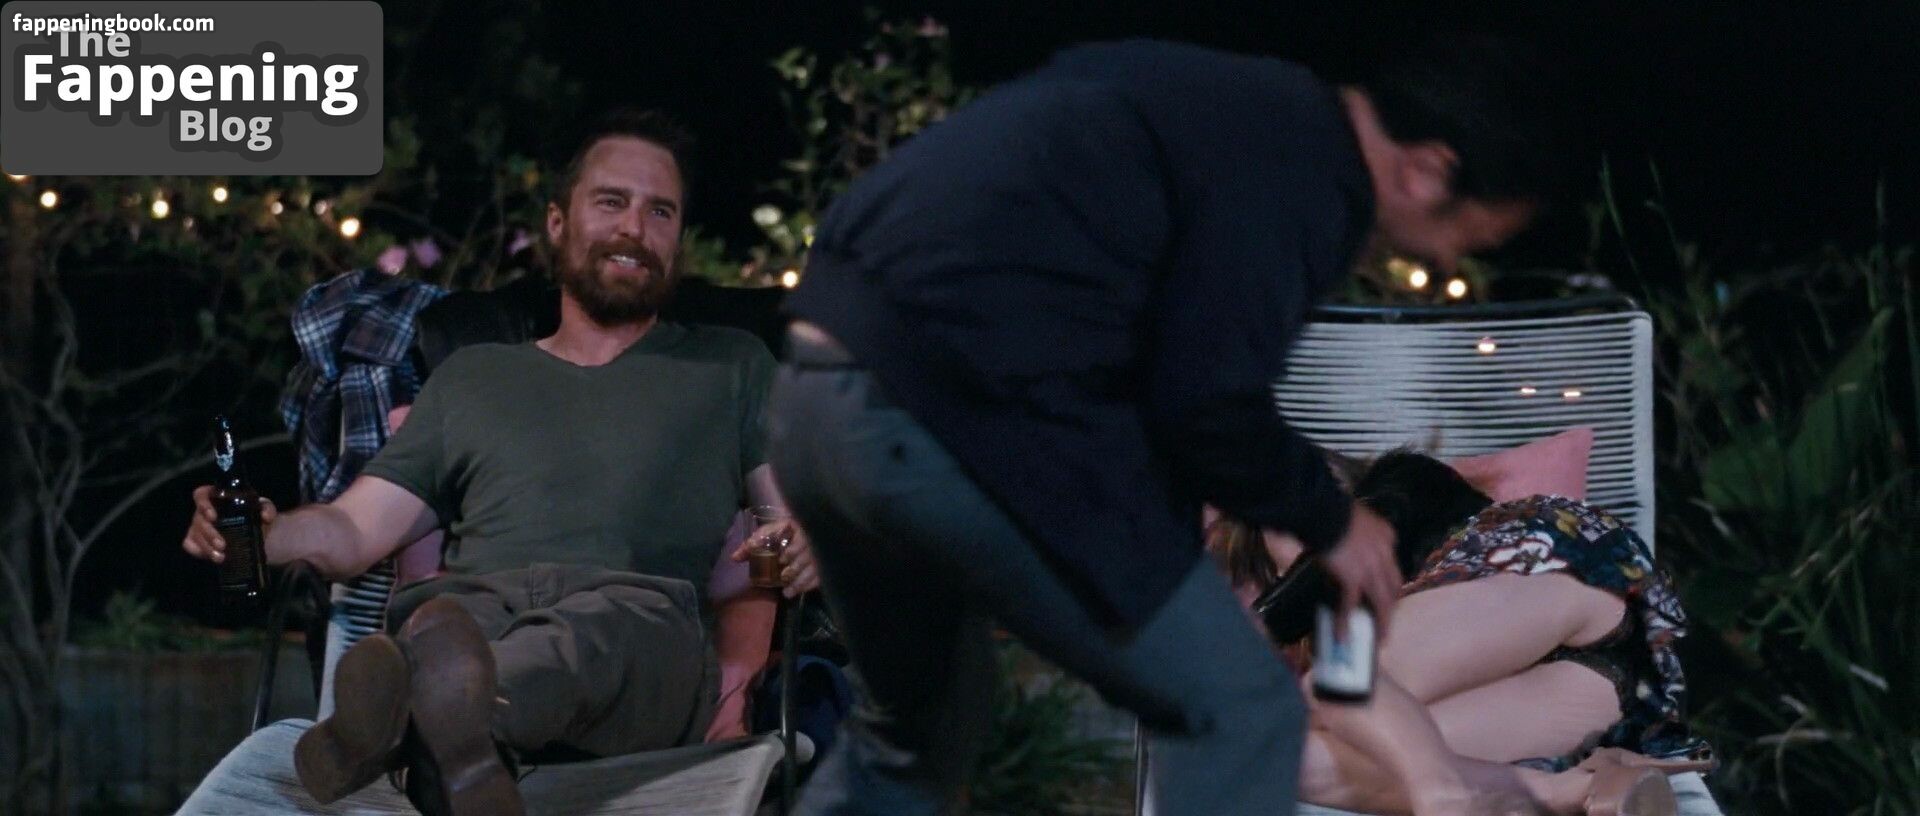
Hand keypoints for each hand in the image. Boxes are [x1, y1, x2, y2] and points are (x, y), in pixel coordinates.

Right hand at [182, 484, 276, 562]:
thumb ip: (268, 508)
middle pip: (198, 519)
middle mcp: (204, 511)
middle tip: (222, 545)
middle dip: (209, 533)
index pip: (201, 494)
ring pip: (194, 534)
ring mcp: (198, 526)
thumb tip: (265, 516)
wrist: (258, 535)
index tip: (213, 516)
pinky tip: (214, 557)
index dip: (203, 504)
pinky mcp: (196, 541)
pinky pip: (189, 545)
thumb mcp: (265, 508)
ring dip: (206, 546)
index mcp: (217, 498)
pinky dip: (199, 551)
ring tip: (221, 556)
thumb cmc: (256, 516)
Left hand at [731, 520, 818, 597]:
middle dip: (795, 568)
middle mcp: (811, 540)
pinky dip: (808, 586)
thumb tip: (734, 558)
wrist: (803, 530)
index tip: (782, 560)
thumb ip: (751, 545)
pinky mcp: (823, 564)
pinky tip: (798, 592)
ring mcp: (819, 553)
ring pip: (813, 569)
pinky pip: (819, 577)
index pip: (799, 539)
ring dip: (801, 581)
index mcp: (798, 528)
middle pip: (807, 556)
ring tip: (787, 592)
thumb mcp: (767, 533)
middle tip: (784, 577)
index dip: (792, 550)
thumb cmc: (782, 531)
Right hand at [1317, 502, 1398, 640]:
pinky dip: (1345, 621)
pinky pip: (1350, 604)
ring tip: (1379, 639)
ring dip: (1381, 623)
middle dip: (1391, 607)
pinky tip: (1343, 635)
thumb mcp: (1356, 516)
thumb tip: (1345, 540)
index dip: (1391, 584)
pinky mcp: (1353, 578)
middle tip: (1386, 622)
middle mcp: (1384, 555)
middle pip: (1393, 588)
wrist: (1326, 511)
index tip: (1387, 595)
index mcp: (1386, 538)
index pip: (1393, 566)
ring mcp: (1371, 569)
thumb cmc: (1333, 509)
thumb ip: (1359, 530)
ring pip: (1381, 602)